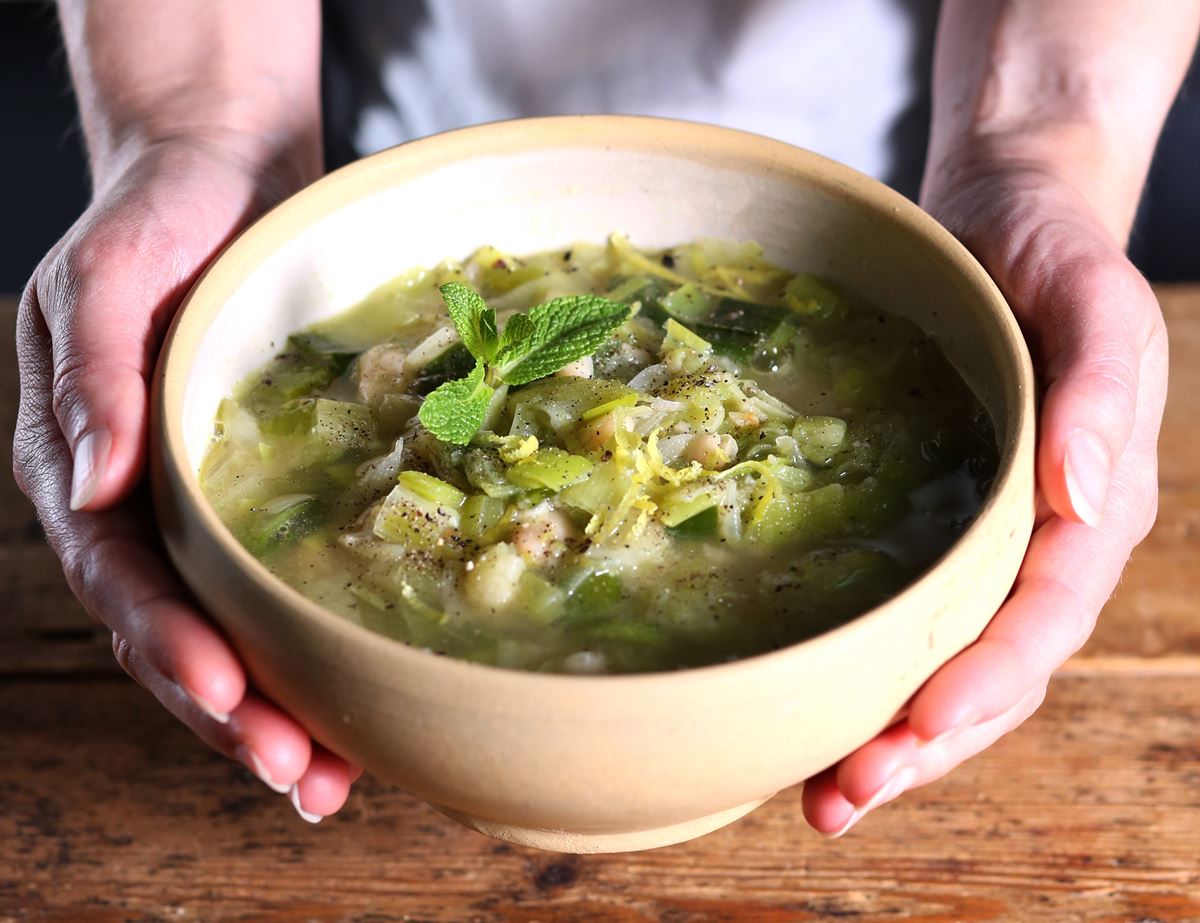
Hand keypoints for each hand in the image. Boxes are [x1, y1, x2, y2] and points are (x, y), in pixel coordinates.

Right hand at [14, 138, 359, 821]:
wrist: (223, 174)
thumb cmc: (160, 210)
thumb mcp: (111, 271)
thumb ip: (95, 374)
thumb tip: (91, 486)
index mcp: (84, 458)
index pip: (118, 575)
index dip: (168, 643)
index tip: (226, 696)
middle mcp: (138, 501)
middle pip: (172, 631)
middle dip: (230, 713)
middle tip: (298, 777)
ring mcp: (199, 505)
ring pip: (225, 631)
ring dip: (272, 710)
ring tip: (330, 780)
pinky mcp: (258, 495)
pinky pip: (275, 587)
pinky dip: (309, 649)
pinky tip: (354, 702)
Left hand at [801, 164, 1166, 835]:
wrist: (1006, 217)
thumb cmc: (1059, 253)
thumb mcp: (1098, 303)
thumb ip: (1100, 395)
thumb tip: (1086, 500)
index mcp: (1095, 508)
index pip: (1044, 618)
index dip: (984, 681)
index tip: (916, 727)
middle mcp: (1041, 545)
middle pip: (993, 673)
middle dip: (923, 745)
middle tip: (839, 799)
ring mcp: (984, 545)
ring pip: (946, 666)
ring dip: (891, 739)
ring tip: (821, 796)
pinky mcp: (930, 527)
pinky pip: (906, 618)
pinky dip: (866, 673)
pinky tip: (809, 707)